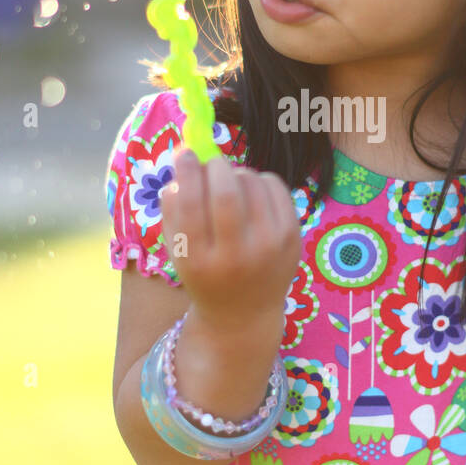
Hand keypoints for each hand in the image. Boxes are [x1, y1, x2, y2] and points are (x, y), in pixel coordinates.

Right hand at [159, 147, 301, 331]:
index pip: (190, 203)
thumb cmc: (204, 271)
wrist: (244, 312)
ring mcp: (268, 247)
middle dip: (215, 165)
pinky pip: (275, 185)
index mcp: (198, 260)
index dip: (185, 169)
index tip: (184, 151)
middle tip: (210, 164)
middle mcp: (235, 256)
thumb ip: (173, 206)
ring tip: (230, 185)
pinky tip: (252, 194)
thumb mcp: (177, 249)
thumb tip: (184, 157)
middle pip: (226, 190)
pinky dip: (260, 179)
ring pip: (251, 182)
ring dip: (236, 172)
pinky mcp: (292, 237)